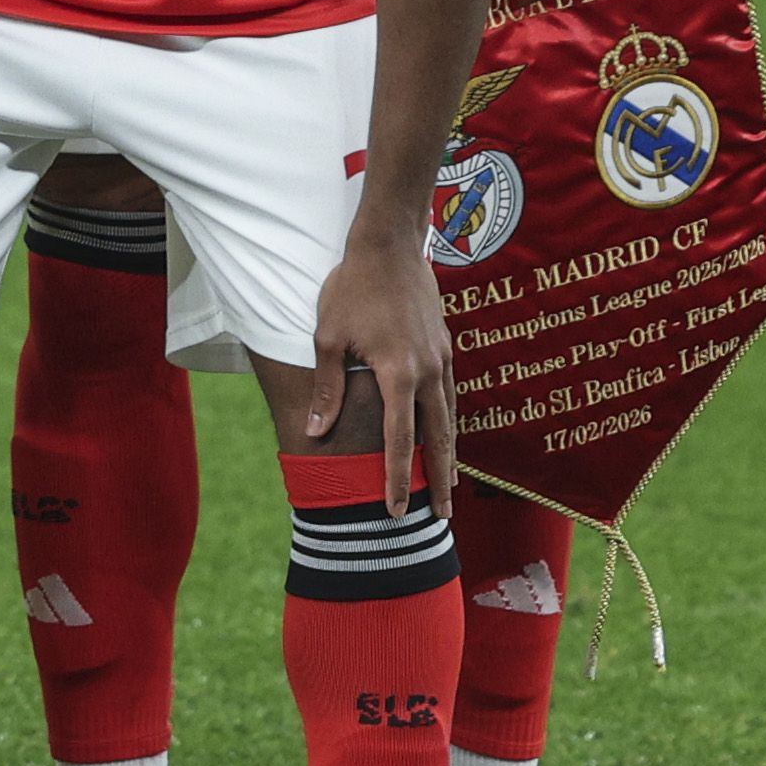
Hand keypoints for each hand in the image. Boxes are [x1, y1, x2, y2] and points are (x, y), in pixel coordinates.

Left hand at [308, 237, 456, 510]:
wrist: (390, 247)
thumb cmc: (351, 290)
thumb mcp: (328, 339)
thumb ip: (328, 389)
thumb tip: (316, 432)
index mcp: (398, 374)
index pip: (401, 440)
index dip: (398, 478)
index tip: (396, 510)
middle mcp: (428, 372)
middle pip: (438, 438)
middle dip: (440, 480)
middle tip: (442, 518)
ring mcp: (442, 360)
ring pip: (450, 417)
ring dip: (449, 454)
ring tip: (448, 485)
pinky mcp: (446, 348)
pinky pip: (450, 394)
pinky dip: (448, 420)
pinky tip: (444, 435)